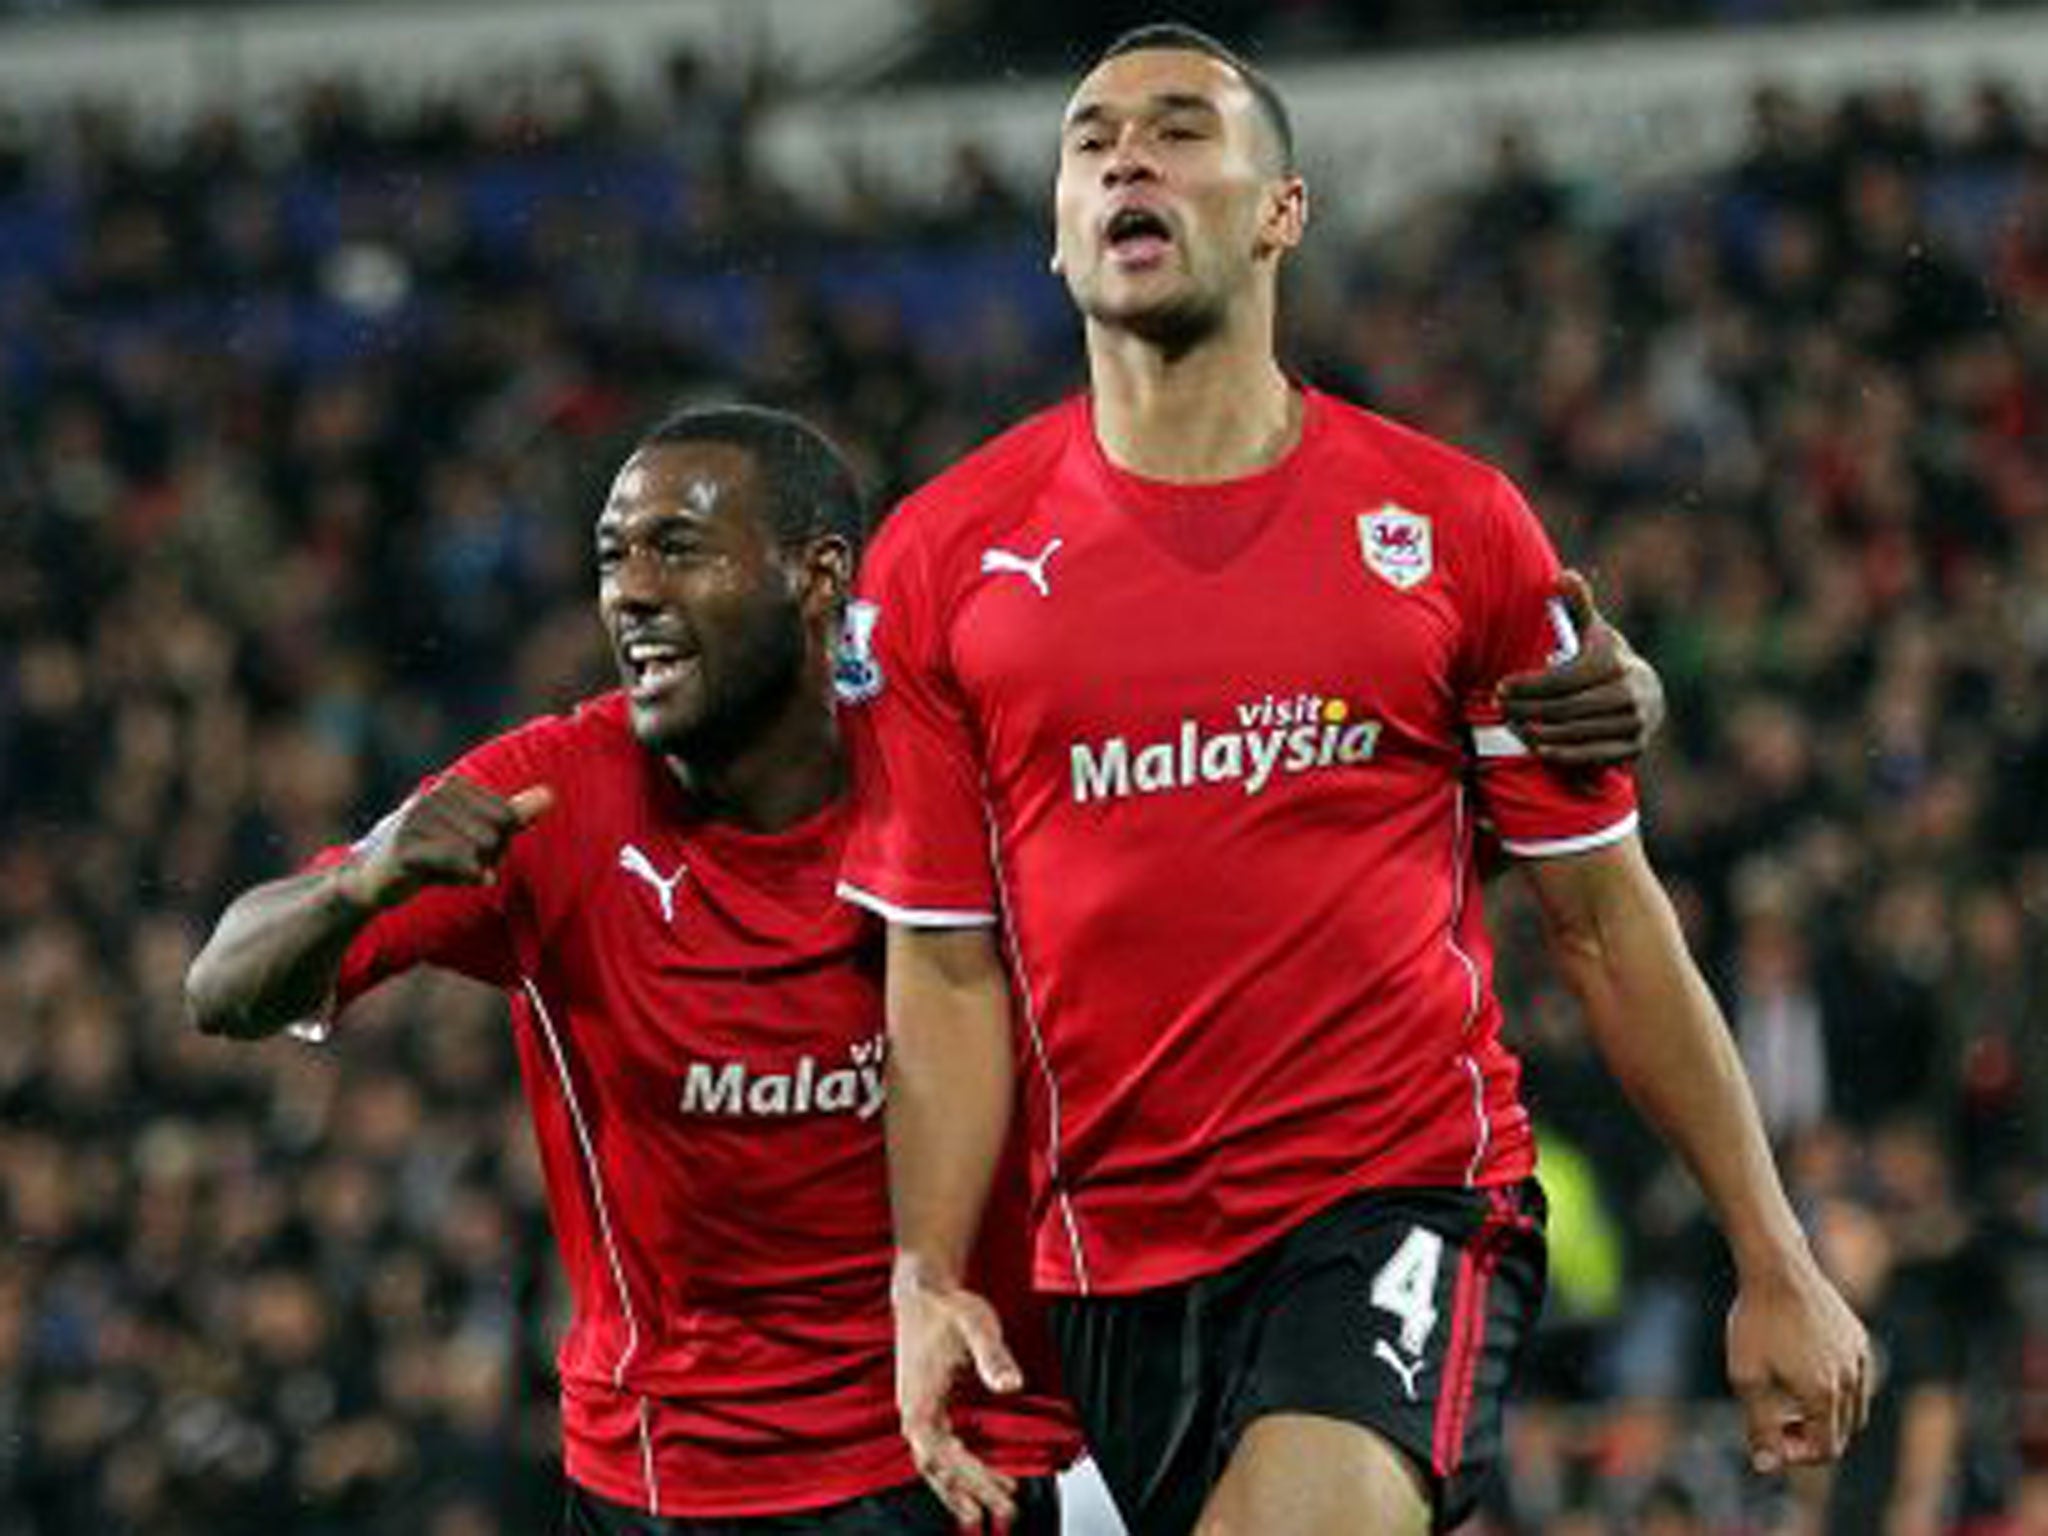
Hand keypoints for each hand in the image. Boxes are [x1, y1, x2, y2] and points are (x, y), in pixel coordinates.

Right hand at [335, 778, 553, 910]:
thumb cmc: (429, 852)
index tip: (469, 847)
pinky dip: (469, 876)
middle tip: (455, 863)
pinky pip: (460, 861)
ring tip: (445, 869)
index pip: (506, 816)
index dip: (498, 842)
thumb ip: (511, 814)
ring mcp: (417, 818)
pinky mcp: (406, 846)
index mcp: (453, 785)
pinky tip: (469, 880)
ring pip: (480, 849)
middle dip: (486, 857)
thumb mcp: (473, 831)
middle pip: (496, 833)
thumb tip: (551, 794)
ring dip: (472, 869)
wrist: (370, 879)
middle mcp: (435, 794)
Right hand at [894, 1264, 1021, 1529]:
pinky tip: (974, 1480)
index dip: (972, 1480)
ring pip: (935, 1464)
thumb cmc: (947, 1306)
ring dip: (961, 1489)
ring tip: (986, 1513)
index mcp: (920, 1403)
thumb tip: (1012, 1385)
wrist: (923, 1288)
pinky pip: (937, 1451)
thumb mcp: (977, 1326)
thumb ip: (993, 1357)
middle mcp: (913, 1413)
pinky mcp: (925, 1407)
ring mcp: (916, 1412)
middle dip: (970, 1494)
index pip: (944, 1457)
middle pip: (939, 1470)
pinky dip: (955, 1471)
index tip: (1001, 1495)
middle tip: (1005, 1516)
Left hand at [1498, 569, 1664, 764]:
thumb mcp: (1593, 631)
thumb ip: (1577, 606)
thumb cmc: (1605, 660)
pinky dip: (1563, 754)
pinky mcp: (1634, 747)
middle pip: (1565, 708)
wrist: (1647, 695)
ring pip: (1575, 733)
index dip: (1529, 685)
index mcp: (1615, 663)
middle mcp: (1629, 693)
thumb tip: (1563, 576)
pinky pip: (1592, 755)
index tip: (1501, 686)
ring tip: (1512, 726)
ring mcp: (1635, 722)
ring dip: (1538, 733)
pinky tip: (1537, 747)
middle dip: (1526, 709)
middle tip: (1499, 707)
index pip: (1563, 679)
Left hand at [1726, 1253, 1872, 1473]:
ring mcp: (1859, 1359)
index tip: (1768, 1437)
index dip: (1796, 1454)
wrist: (1778, 1268)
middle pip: (1842, 1432)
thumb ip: (1758, 1426)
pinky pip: (1855, 1378)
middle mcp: (1850, 1380)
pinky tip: (1801, 1369)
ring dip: (1825, 1414)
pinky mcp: (1858, 1339)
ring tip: (1787, 1396)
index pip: (1825, 1449)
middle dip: (1810, 1437)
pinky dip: (1834, 1388)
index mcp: (1824, 1395)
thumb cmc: (1756, 1321)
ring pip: (1853, 1408)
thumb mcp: (1746, 1377)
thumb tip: (1765, 1467)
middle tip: (1776, 1421)